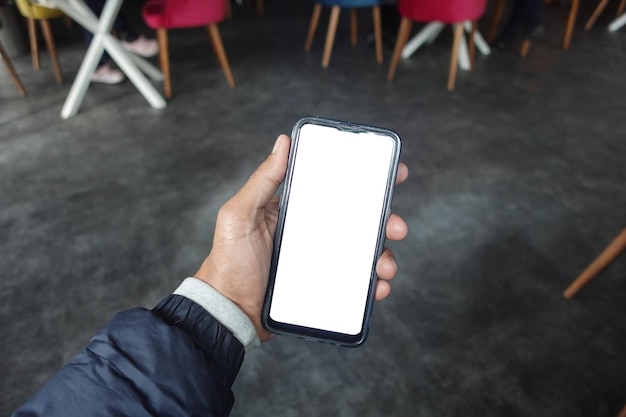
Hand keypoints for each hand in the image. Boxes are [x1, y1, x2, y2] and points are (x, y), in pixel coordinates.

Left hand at [194, 134, 408, 341]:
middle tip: (397, 226)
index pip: (338, 190)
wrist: (229, 311)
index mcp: (299, 211)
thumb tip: (283, 141)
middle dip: (387, 221)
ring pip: (365, 253)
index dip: (368, 181)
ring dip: (385, 255)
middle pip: (361, 222)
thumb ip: (261, 181)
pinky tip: (378, 287)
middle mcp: (315, 233)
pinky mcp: (326, 287)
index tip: (393, 173)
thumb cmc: (228, 261)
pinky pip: (357, 284)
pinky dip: (374, 284)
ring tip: (385, 265)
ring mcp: (323, 261)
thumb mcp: (239, 214)